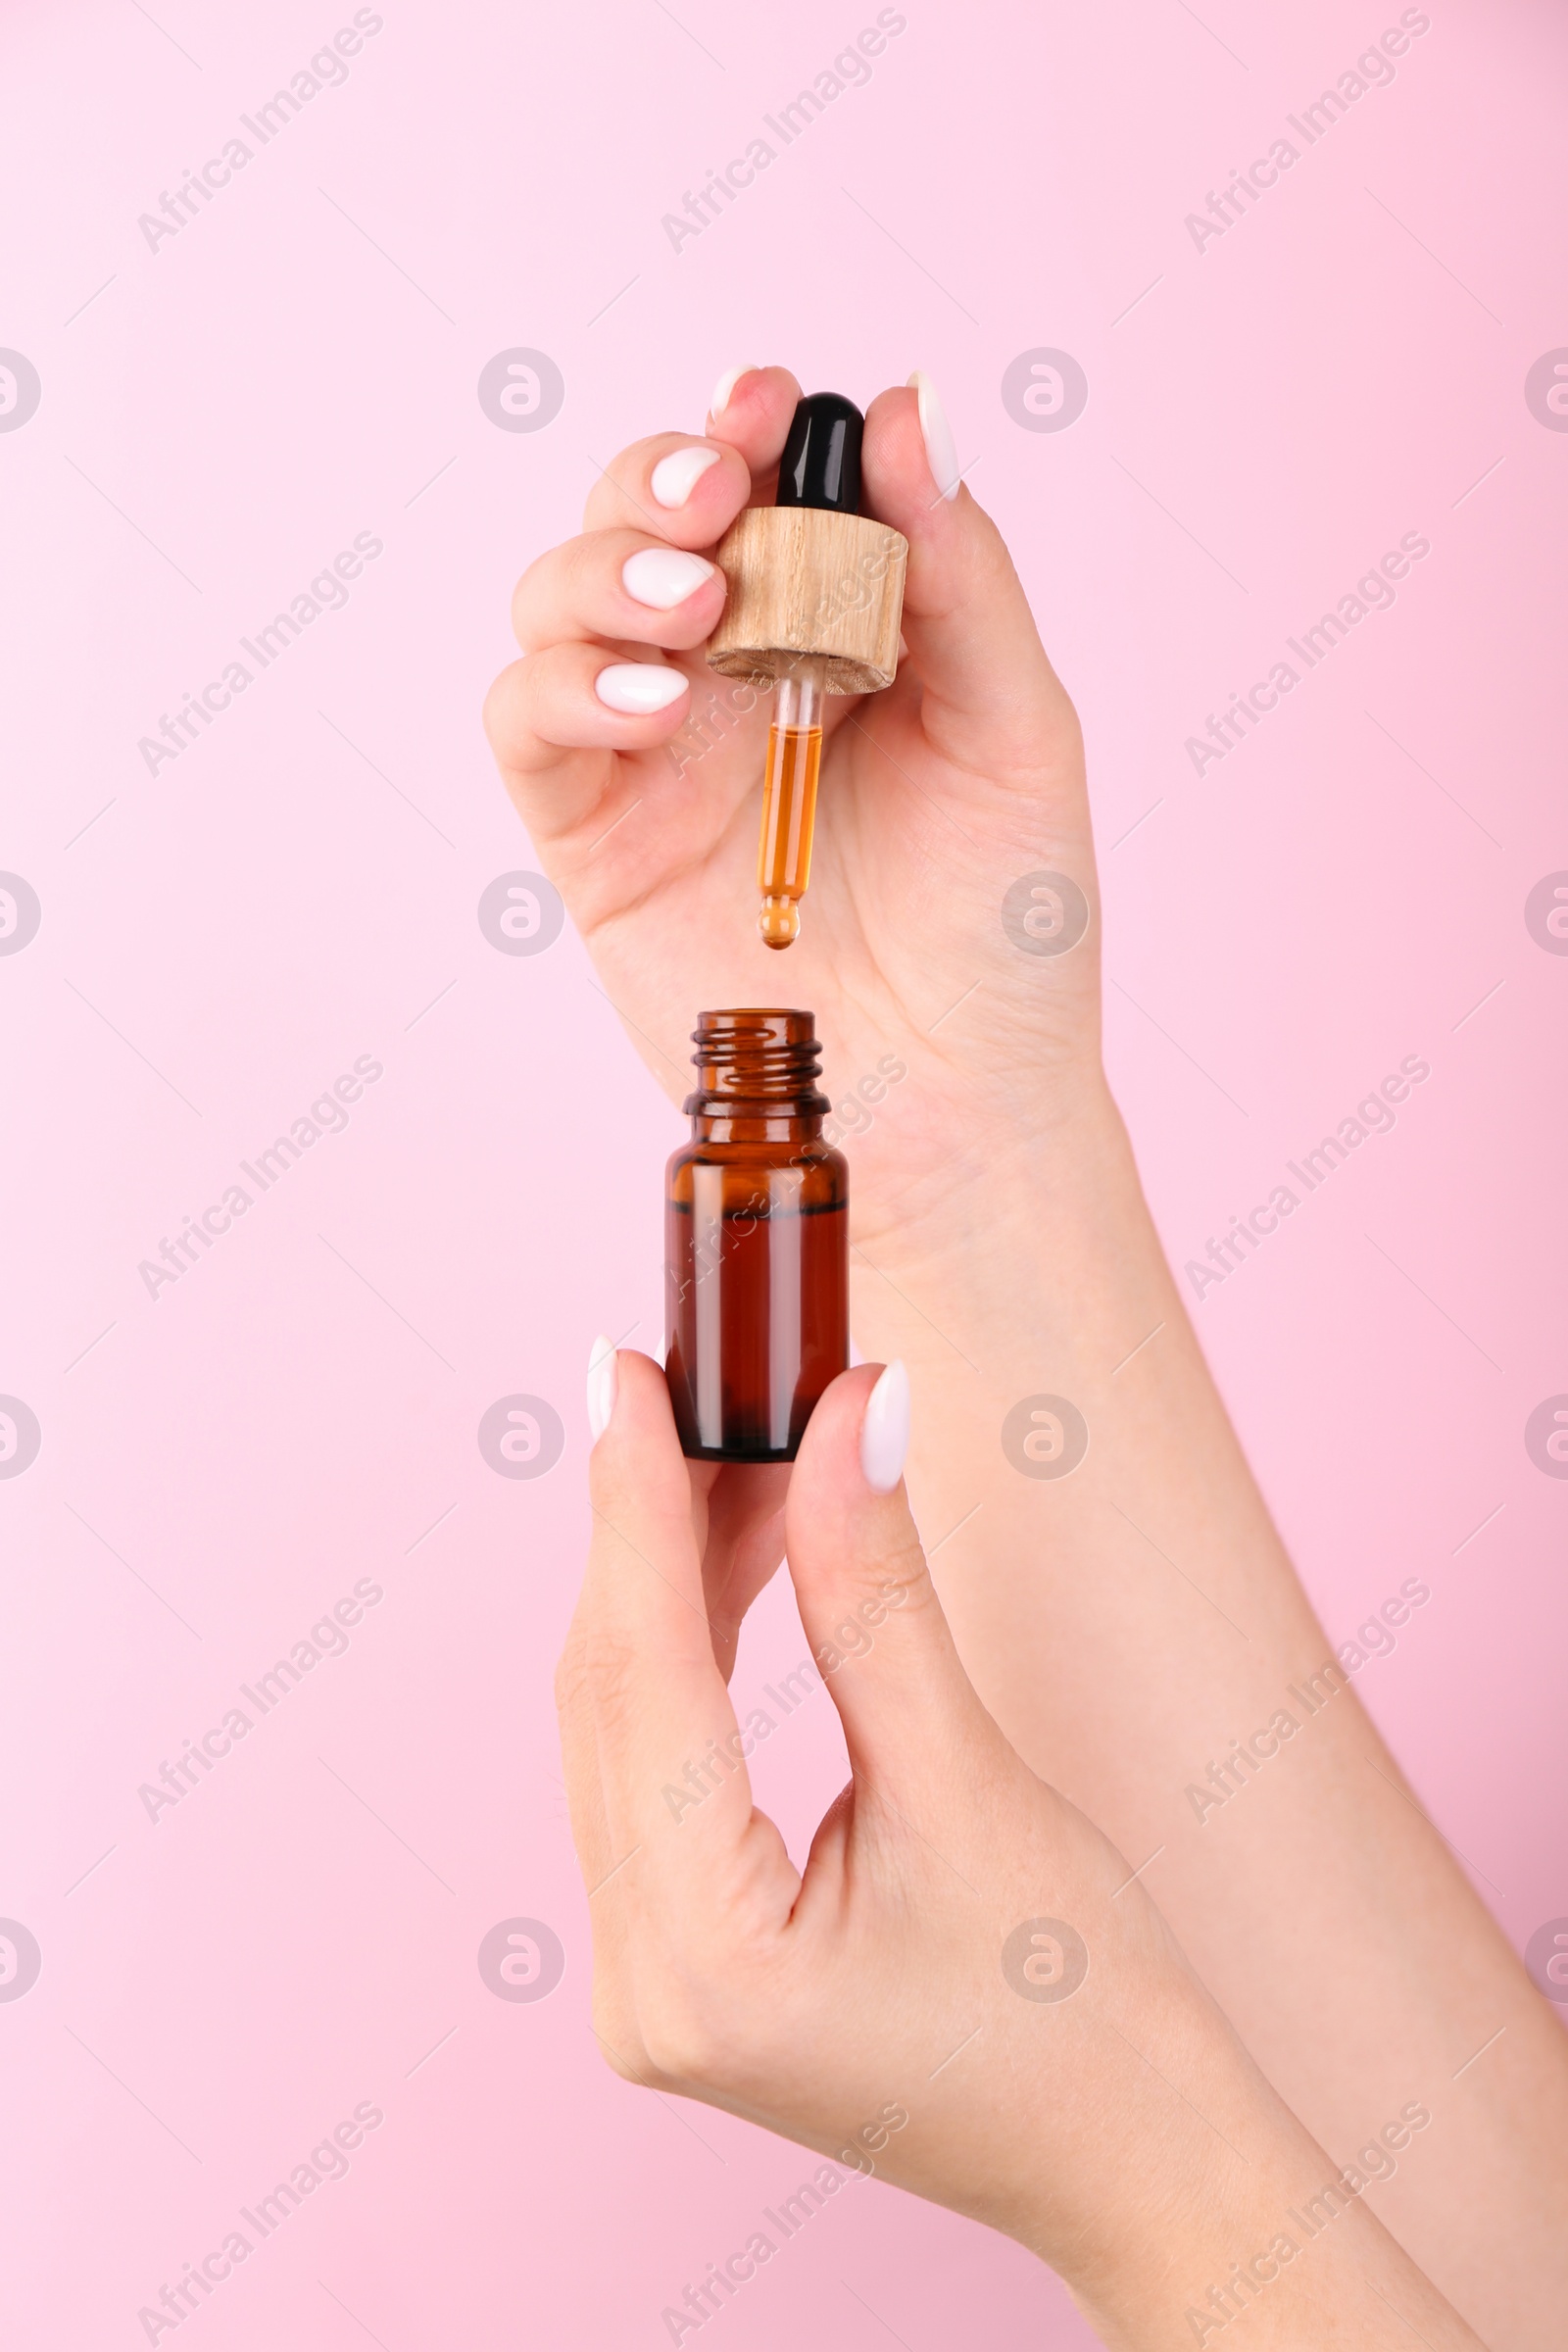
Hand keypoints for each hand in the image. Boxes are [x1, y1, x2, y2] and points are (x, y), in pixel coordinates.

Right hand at [483, 367, 1103, 1268]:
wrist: (958, 1100)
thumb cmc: (1006, 926)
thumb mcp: (1014, 730)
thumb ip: (961, 576)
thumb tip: (909, 408)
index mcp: (836, 622)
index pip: (762, 483)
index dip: (743, 423)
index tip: (765, 403)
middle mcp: (731, 670)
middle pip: (638, 517)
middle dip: (656, 481)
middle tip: (713, 500)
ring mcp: (651, 750)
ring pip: (559, 599)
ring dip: (607, 575)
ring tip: (695, 616)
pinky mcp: (591, 836)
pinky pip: (528, 723)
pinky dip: (567, 686)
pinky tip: (654, 706)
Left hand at [557, 1350, 1482, 2350]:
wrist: (1133, 2152)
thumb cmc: (1084, 2005)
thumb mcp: (972, 1780)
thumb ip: (878, 1592)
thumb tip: (845, 1413)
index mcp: (701, 1963)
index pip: (640, 1678)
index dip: (630, 1505)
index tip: (625, 1370)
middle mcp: (638, 1984)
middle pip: (613, 1695)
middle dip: (652, 1528)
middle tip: (699, 1387)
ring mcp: (649, 1982)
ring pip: (625, 1724)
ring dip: (673, 1580)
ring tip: (745, 1456)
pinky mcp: (684, 1959)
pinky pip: (657, 1768)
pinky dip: (692, 1654)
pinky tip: (738, 1562)